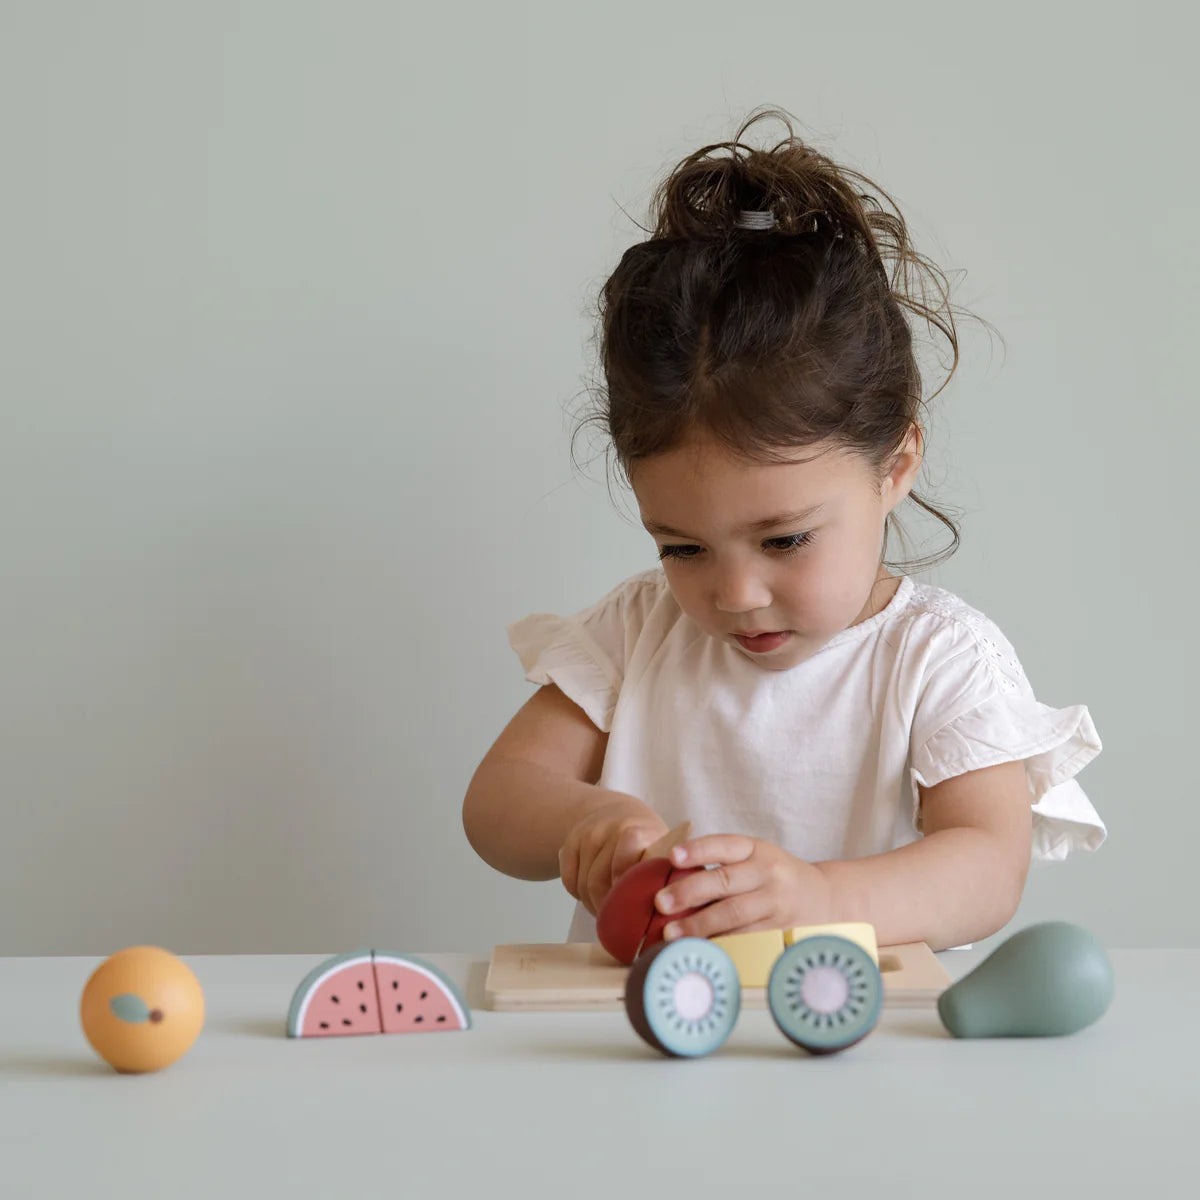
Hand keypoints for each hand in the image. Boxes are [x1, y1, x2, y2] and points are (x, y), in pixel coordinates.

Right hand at [558, 796, 668, 915]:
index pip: (622, 865)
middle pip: (597, 880)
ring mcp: (588, 833)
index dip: (622, 890)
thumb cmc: (645, 840)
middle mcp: (610, 828)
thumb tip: (663, 917)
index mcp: (638, 831)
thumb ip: (662, 877)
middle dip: (605, 907)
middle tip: (615, 921)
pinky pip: (568, 880)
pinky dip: (578, 895)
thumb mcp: (661, 852)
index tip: (630, 911)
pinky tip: (591, 895)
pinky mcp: (571, 840)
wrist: (617, 811)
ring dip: (592, 904)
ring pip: (582, 884)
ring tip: (606, 911)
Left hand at [652, 834, 834, 939]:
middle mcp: (768, 873)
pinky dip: (719, 944)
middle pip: (725, 881)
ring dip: (699, 925)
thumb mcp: (756, 858)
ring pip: (734, 914)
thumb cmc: (775, 877)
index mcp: (757, 849)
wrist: (826, 898)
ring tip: (671, 933)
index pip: (725, 845)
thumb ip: (723, 864)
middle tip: (661, 902)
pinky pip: (745, 939)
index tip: (673, 857)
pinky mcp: (778, 931)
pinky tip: (698, 949)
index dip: (698, 850)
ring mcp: (775, 903)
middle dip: (689, 892)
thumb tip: (671, 879)